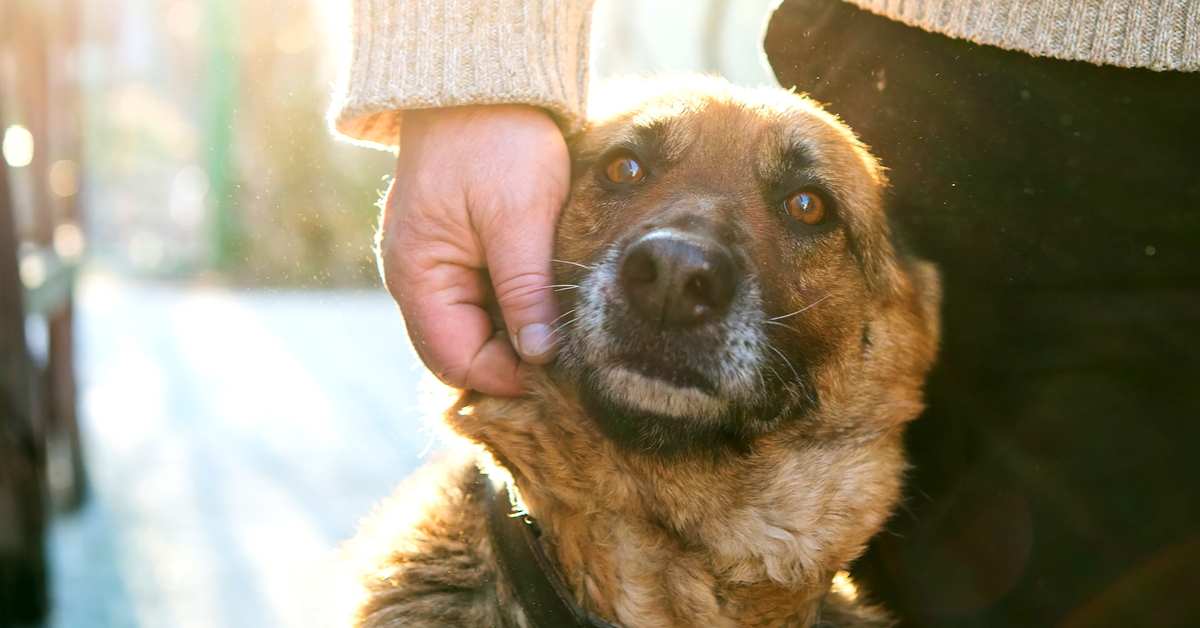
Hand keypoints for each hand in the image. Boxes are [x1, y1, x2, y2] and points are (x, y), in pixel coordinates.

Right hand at [380, 105, 568, 395]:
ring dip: (515, 335)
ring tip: (562, 327)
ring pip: (474, 330)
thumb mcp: (518, 217)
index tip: (561, 372)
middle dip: (512, 361)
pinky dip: (512, 308)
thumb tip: (540, 356)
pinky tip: (547, 299)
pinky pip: (479, 301)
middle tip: (569, 357)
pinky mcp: (453, 253)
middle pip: (461, 352)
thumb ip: (524, 289)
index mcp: (417, 275)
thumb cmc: (497, 141)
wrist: (483, 83)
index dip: (508, 377)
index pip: (456, 361)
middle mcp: (414, 280)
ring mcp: (432, 266)